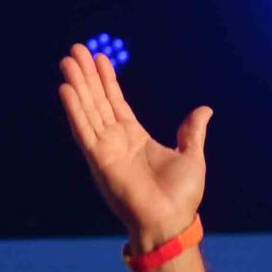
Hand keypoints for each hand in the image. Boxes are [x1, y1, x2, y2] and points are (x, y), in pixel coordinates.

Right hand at [57, 43, 211, 249]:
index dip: (107, 81)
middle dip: (87, 75)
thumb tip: (204, 110)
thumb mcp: (191, 156)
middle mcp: (117, 141)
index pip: (116, 103)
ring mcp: (105, 149)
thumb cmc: (181, 197)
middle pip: (98, 101)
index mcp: (136, 138)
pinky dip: (75, 109)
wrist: (171, 222)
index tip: (99, 57)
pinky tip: (67, 89)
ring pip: (87, 110)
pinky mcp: (98, 160)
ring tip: (67, 60)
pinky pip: (84, 130)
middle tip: (75, 49)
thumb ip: (192, 132)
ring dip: (77, 85)